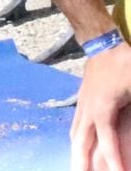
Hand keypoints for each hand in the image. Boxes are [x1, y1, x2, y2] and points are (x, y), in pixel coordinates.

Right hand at [73, 41, 130, 170]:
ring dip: (76, 154)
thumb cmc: (125, 63)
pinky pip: (75, 126)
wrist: (103, 43)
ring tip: (77, 168)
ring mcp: (83, 105)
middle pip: (81, 143)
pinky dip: (75, 140)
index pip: (107, 142)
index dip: (113, 162)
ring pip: (75, 135)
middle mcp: (89, 111)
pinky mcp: (82, 100)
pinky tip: (77, 145)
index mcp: (103, 109)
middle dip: (81, 164)